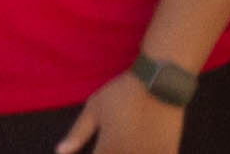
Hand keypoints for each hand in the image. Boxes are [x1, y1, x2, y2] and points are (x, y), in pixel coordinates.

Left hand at [60, 71, 189, 153]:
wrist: (159, 83)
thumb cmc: (121, 93)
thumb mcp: (93, 109)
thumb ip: (77, 134)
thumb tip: (59, 151)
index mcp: (108, 148)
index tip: (95, 153)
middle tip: (110, 147)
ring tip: (121, 147)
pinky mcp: (170, 152)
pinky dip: (149, 153)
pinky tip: (142, 148)